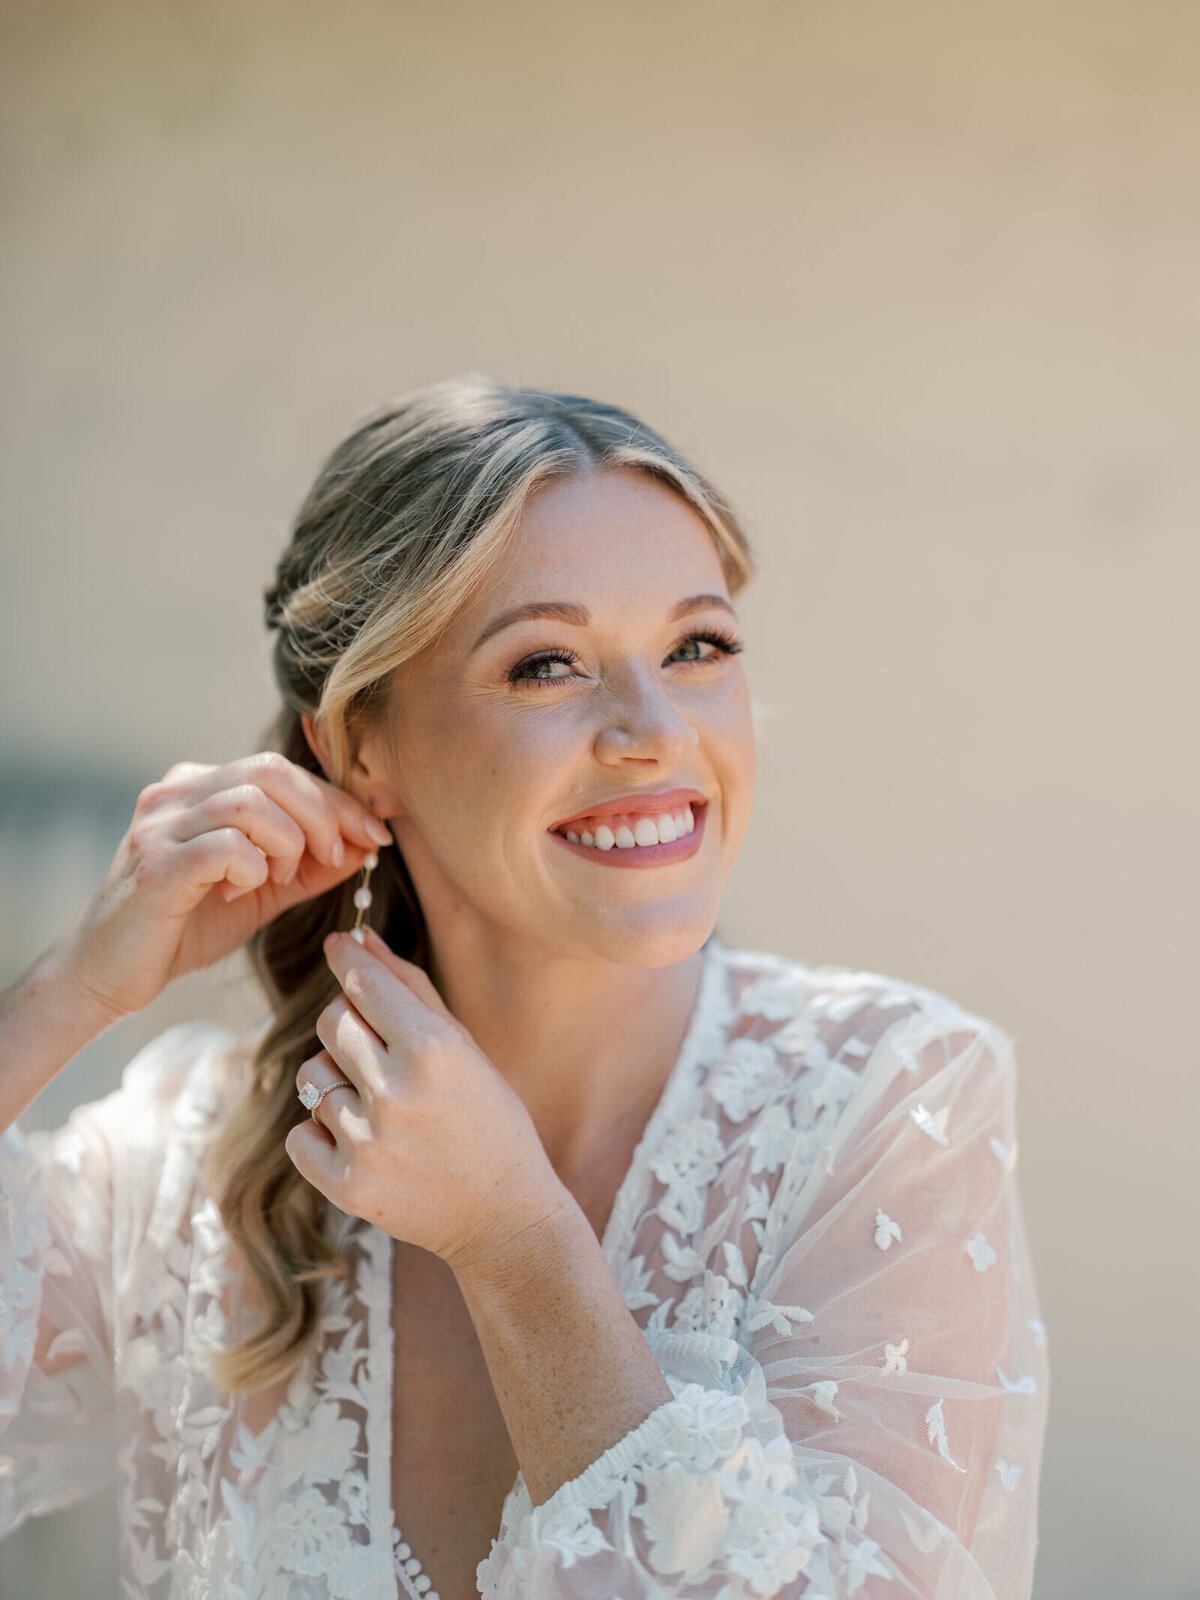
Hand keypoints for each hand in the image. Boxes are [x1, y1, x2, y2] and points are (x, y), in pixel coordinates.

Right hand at [62, 752, 392, 1023]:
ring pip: (251, 802)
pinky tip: (242, 892)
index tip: (377, 833)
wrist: (109, 974)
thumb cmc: (183, 928)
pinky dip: (252, 867)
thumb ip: (310, 865)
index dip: (338, 800)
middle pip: (272, 772)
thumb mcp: (261, 890)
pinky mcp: (155, 865)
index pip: (282, 771)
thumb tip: (368, 844)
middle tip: (336, 858)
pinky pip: (226, 845)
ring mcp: (161, 825)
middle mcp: (176, 792)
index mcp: (200, 786)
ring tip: (280, 879)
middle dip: (323, 815)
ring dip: (288, 843)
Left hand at [284, 926, 571, 1275]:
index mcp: (433, 1048)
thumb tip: (358, 938)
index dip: (347, 958)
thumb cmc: (489, 1120)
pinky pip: (300, 1134)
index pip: (363, 983)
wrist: (504, 1216)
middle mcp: (396, 1090)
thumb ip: (409, 988)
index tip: (339, 947)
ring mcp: (368, 1141)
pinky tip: (364, 1141)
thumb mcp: (464, 1047)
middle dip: (347, 1023)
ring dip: (337, 1083)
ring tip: (379, 1106)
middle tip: (376, 1046)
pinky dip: (322, 1134)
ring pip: (311, 1077)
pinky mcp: (347, 1185)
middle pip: (330, 1022)